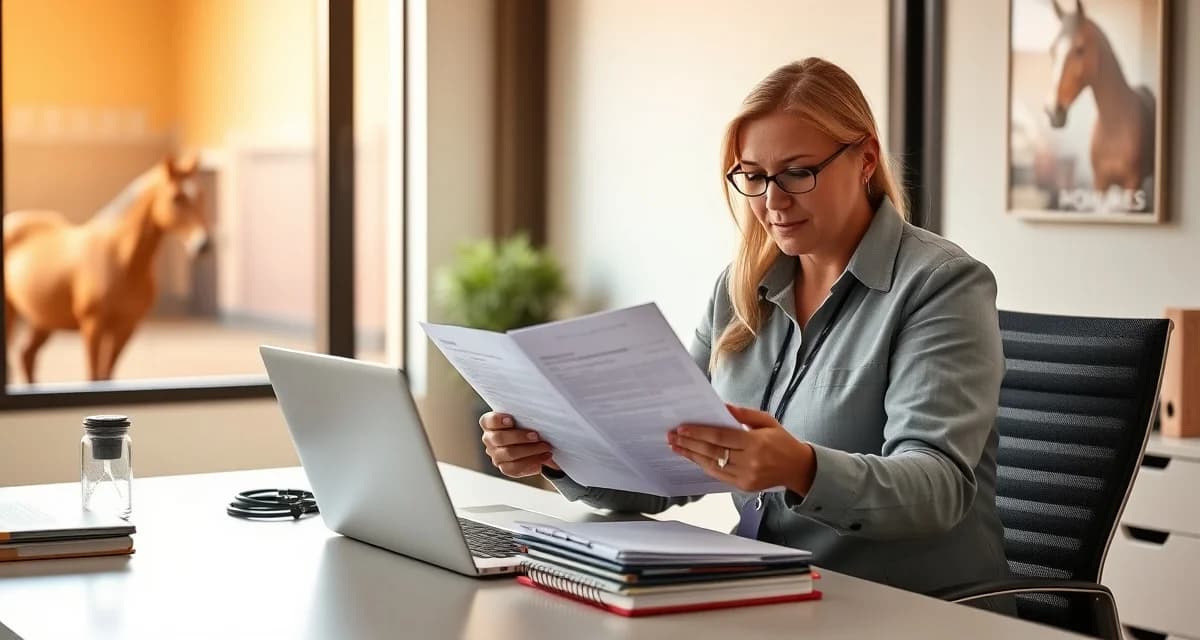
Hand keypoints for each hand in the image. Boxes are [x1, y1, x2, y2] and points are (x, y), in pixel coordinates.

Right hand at [479, 412, 559, 477]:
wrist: (534, 444)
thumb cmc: (527, 426)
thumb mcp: (525, 418)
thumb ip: (525, 415)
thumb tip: (541, 412)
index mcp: (490, 424)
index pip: (488, 421)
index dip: (497, 421)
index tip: (511, 420)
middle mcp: (490, 439)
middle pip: (499, 438)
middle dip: (519, 437)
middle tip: (536, 436)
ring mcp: (496, 455)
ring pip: (509, 454)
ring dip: (530, 450)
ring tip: (545, 447)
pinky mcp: (505, 468)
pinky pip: (516, 468)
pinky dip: (532, 462)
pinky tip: (544, 457)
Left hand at [668, 404, 815, 493]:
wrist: (798, 468)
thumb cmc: (782, 441)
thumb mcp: (767, 421)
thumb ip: (744, 414)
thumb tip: (721, 406)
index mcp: (756, 443)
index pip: (721, 437)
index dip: (699, 433)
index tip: (682, 428)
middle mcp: (750, 462)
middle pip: (713, 452)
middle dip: (690, 443)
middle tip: (672, 436)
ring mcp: (746, 477)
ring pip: (712, 465)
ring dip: (691, 456)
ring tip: (676, 447)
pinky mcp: (743, 486)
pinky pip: (718, 475)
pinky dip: (703, 465)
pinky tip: (692, 457)